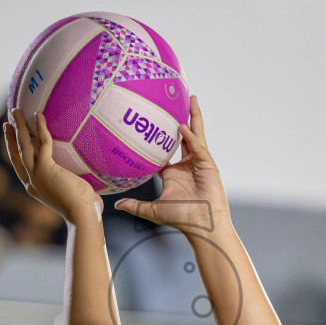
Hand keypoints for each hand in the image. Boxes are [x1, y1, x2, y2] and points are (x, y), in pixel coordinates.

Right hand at [3, 110, 101, 225]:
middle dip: (11, 137)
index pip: (21, 166)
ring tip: (15, 112)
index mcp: (35, 188)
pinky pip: (42, 142)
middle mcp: (31, 182)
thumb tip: (84, 180)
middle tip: (8, 121)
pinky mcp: (45, 169)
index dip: (16, 150)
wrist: (82, 216)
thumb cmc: (84, 209)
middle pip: (17, 154)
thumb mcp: (74, 195)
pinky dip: (40, 128)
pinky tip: (39, 115)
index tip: (14, 138)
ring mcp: (36, 175)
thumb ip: (72, 185)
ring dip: (19, 127)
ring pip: (23, 146)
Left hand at [115, 96, 226, 233]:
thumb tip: (117, 205)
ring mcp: (198, 162)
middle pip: (183, 135)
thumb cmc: (182, 218)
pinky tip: (182, 126)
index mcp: (173, 173)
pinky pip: (197, 146)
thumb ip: (135, 206)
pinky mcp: (208, 164)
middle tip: (176, 101)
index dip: (159, 136)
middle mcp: (186, 164)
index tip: (151, 123)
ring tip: (191, 99)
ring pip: (195, 134)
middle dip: (181, 118)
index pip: (164, 150)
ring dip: (193, 116)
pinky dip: (190, 136)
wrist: (202, 225)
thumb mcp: (153, 210)